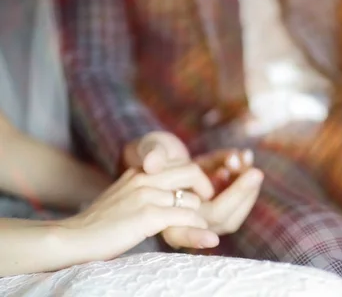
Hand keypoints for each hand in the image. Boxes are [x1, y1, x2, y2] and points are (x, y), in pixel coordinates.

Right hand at [59, 165, 218, 261]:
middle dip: (205, 188)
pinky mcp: (148, 215)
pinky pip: (184, 217)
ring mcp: (146, 195)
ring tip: (199, 226)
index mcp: (140, 170)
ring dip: (198, 214)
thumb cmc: (100, 223)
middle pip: (192, 171)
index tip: (201, 192)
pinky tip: (200, 235)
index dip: (196, 178)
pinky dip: (195, 227)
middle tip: (208, 204)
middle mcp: (145, 177)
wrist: (75, 236)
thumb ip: (146, 189)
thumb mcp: (125, 195)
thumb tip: (172, 197)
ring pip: (191, 199)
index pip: (180, 163)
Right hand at [158, 149, 262, 236]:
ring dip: (243, 183)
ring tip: (242, 157)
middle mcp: (187, 217)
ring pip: (231, 209)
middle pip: (218, 217)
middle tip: (255, 172)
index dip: (194, 237)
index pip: (181, 233)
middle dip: (238, 194)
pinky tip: (244, 155)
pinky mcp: (217, 199)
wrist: (162, 151)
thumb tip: (151, 163)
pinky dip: (242, 174)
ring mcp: (203, 210)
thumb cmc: (152, 150)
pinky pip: (234, 195)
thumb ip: (152, 153)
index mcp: (163, 214)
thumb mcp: (149, 148)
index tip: (212, 241)